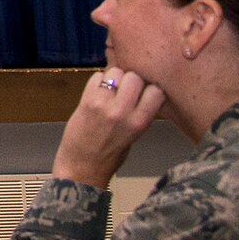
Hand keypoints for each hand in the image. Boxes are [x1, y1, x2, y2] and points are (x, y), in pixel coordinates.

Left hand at [52, 67, 165, 188]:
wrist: (82, 167)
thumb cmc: (110, 155)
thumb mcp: (135, 136)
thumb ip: (139, 113)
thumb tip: (142, 90)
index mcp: (140, 122)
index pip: (156, 91)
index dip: (150, 89)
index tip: (144, 92)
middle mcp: (123, 111)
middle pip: (135, 77)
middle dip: (131, 80)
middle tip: (125, 90)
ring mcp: (103, 105)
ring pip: (116, 72)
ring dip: (114, 77)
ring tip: (110, 90)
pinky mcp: (86, 101)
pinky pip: (96, 77)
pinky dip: (98, 81)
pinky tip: (97, 93)